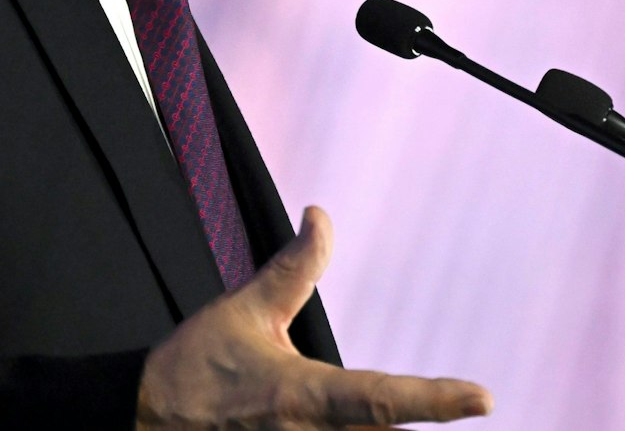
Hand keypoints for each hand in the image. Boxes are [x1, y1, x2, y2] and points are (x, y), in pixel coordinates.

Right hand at [135, 206, 493, 428]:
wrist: (141, 421)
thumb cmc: (196, 366)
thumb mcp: (247, 309)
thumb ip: (296, 268)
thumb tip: (321, 215)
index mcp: (303, 397)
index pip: (383, 399)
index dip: (435, 399)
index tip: (483, 397)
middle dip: (423, 424)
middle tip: (472, 407)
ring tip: (436, 418)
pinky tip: (385, 430)